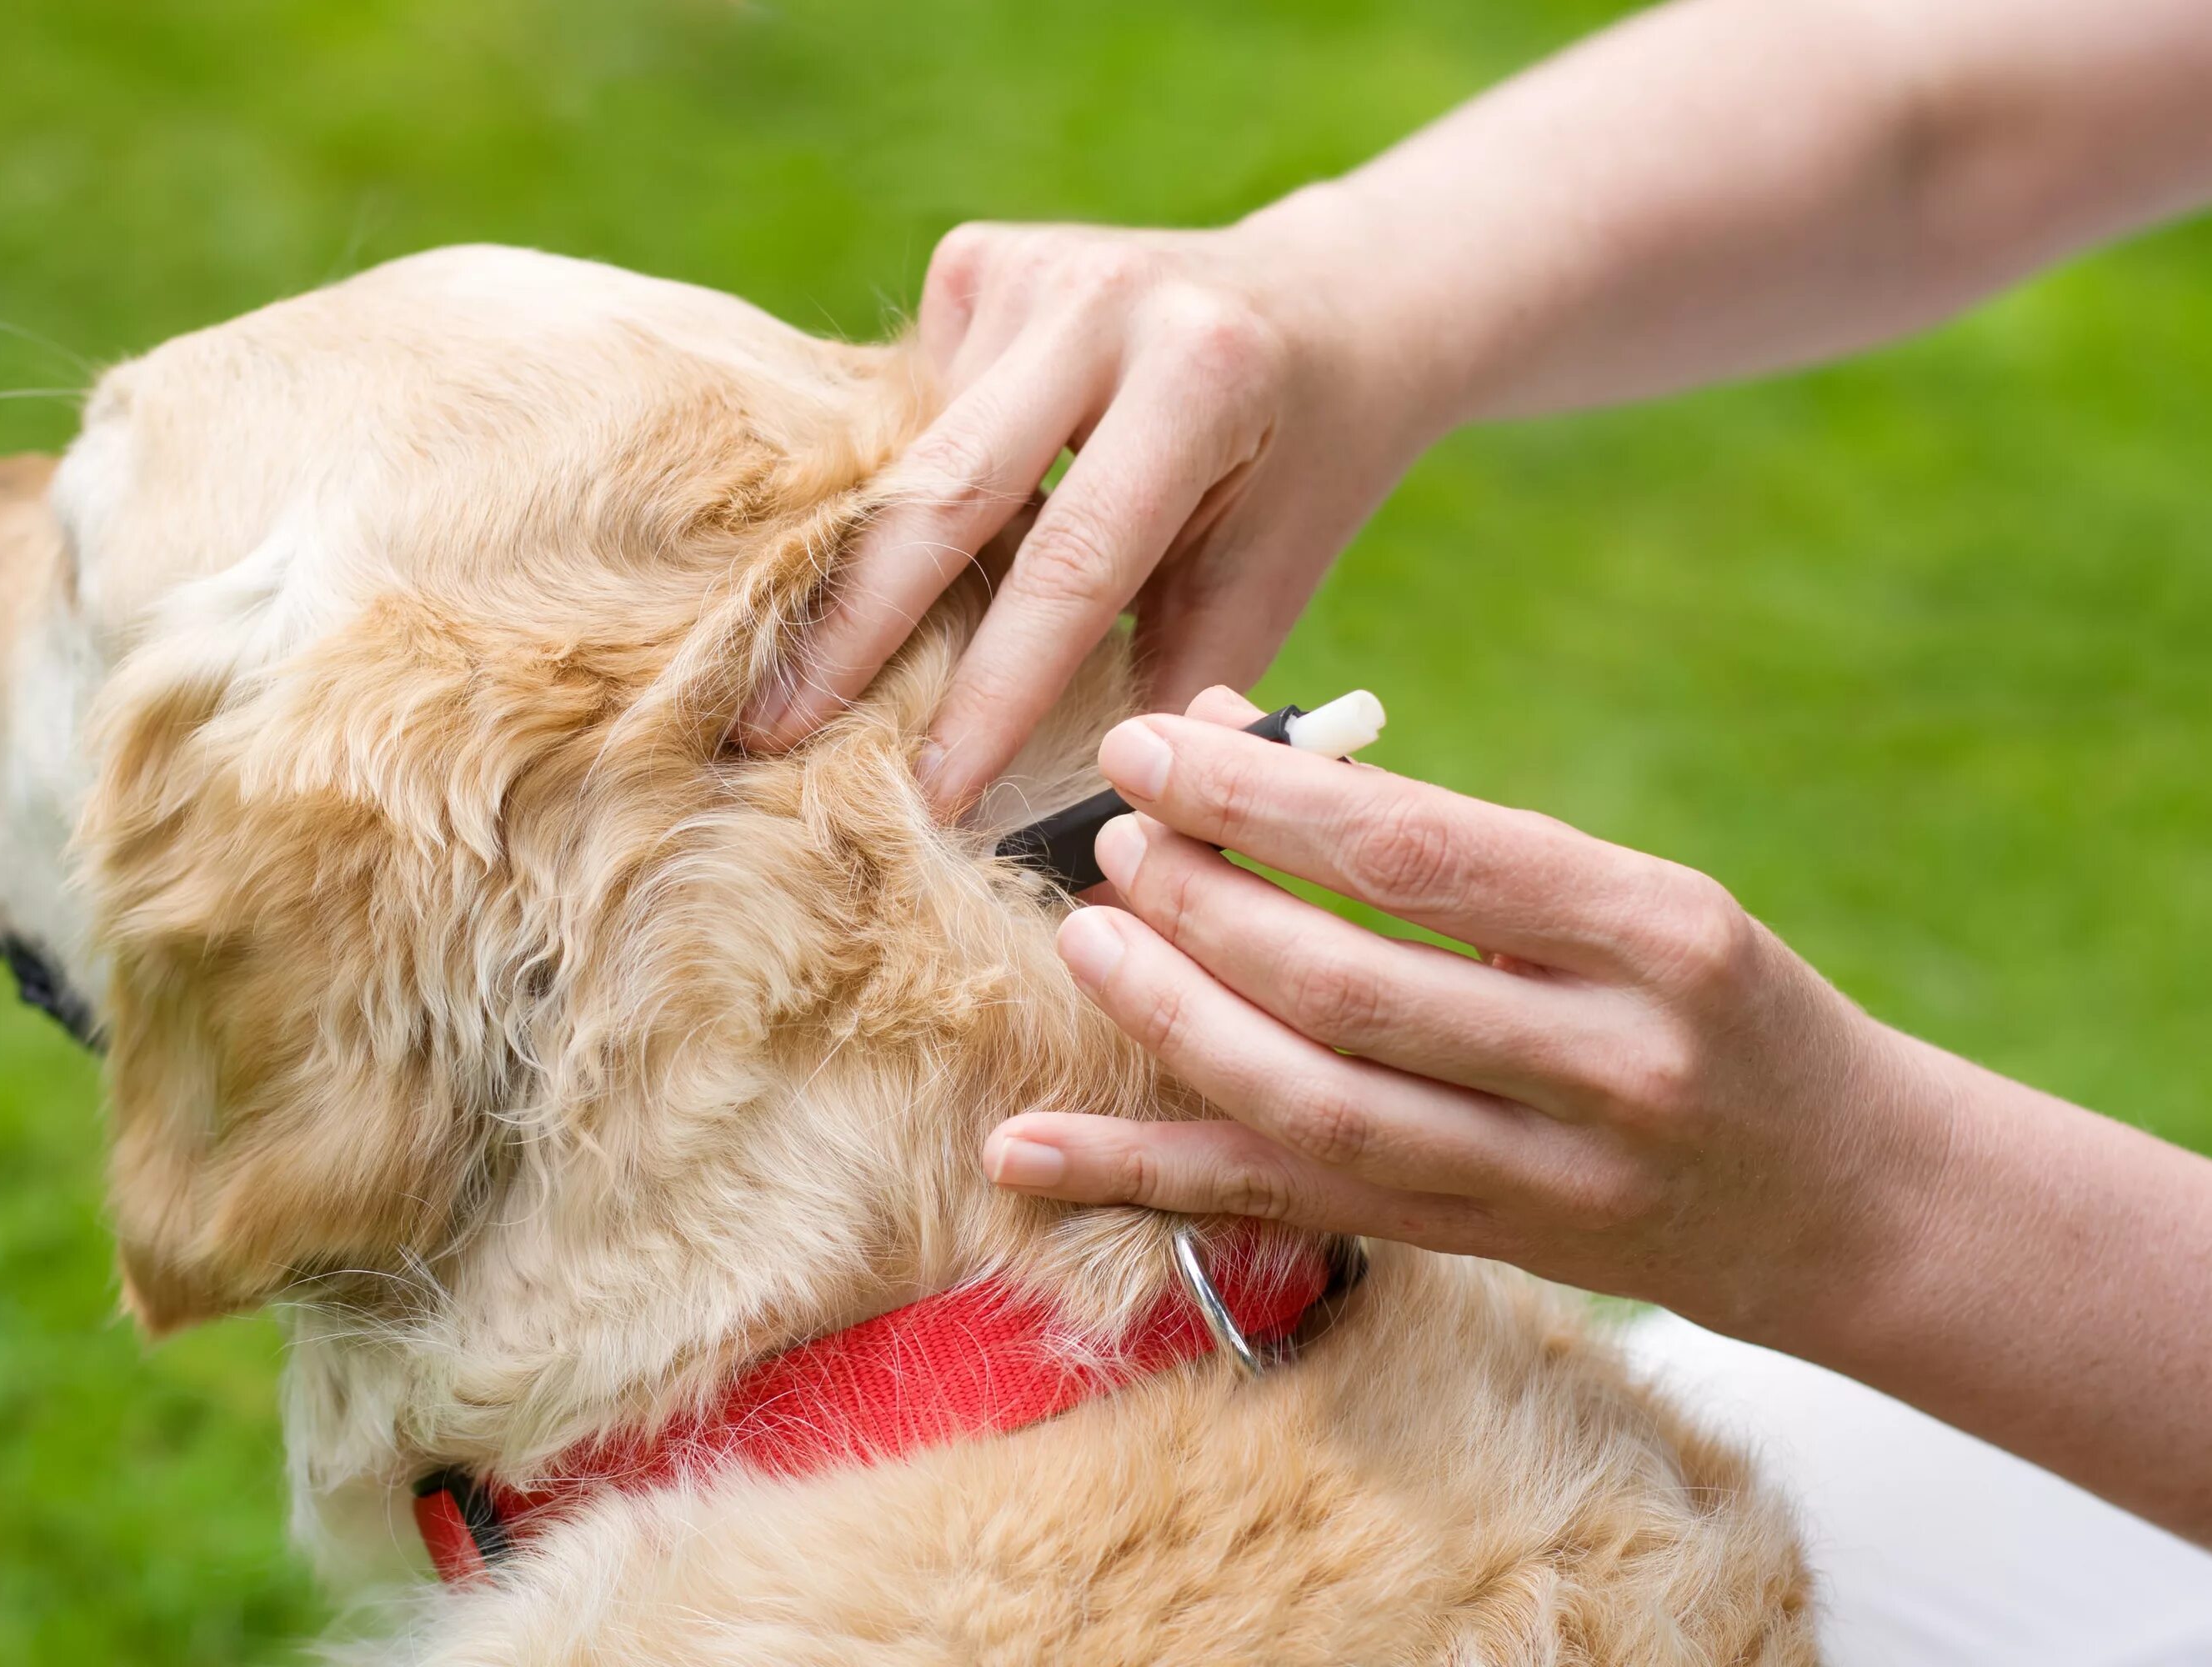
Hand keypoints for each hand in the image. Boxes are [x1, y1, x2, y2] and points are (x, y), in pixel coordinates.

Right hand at [736, 213, 1449, 813]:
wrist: (1331, 303)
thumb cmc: (1300, 470)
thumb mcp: (1269, 580)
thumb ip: (1173, 687)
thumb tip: (1072, 831)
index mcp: (1200, 378)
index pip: (1071, 561)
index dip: (993, 690)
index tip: (932, 793)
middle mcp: (1103, 301)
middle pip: (944, 490)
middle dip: (854, 631)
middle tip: (769, 737)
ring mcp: (1029, 267)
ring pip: (910, 454)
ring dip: (864, 570)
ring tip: (795, 680)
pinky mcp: (978, 261)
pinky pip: (909, 412)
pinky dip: (897, 496)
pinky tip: (892, 555)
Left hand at [982, 688, 1962, 1344]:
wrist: (1849, 1198)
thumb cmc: (1716, 1005)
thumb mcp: (1632, 897)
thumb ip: (1453, 843)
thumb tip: (1242, 745)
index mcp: (1654, 932)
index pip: (1422, 853)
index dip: (1263, 799)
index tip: (1150, 745)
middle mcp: (1609, 1062)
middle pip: (1352, 985)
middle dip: (1204, 907)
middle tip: (1113, 842)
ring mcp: (1547, 1178)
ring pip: (1315, 1105)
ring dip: (1172, 1024)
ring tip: (1086, 944)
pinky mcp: (1484, 1250)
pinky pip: (1292, 1209)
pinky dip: (1147, 1178)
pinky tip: (1027, 1152)